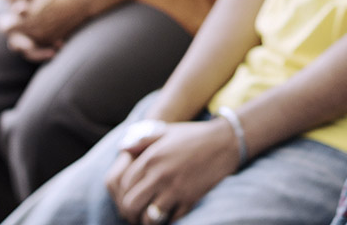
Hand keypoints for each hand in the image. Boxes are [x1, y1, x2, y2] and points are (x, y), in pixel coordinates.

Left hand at [1, 0, 94, 43]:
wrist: (83, 2)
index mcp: (28, 22)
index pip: (7, 28)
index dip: (4, 23)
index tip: (5, 18)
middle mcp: (36, 34)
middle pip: (15, 41)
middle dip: (14, 32)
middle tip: (15, 23)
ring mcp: (46, 39)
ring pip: (28, 46)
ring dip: (24, 38)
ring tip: (26, 27)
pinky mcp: (55, 41)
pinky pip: (41, 46)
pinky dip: (37, 41)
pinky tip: (38, 31)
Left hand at [106, 119, 240, 222]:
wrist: (225, 142)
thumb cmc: (194, 135)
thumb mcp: (166, 131)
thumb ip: (142, 139)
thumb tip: (122, 148)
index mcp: (151, 158)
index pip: (123, 183)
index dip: (122, 193)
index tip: (128, 195)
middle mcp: (160, 175)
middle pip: (131, 203)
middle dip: (129, 211)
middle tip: (134, 212)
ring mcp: (175, 189)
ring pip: (149, 217)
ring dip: (146, 219)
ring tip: (149, 216)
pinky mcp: (190, 200)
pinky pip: (171, 219)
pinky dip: (167, 220)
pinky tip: (168, 214)